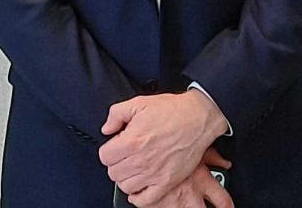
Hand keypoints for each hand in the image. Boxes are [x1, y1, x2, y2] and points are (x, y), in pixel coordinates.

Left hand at [99, 91, 227, 199]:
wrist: (196, 119)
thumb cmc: (170, 111)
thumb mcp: (137, 103)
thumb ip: (116, 115)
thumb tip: (106, 128)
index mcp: (131, 141)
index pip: (105, 157)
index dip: (108, 150)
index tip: (114, 146)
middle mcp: (141, 160)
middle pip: (113, 173)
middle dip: (115, 163)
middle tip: (123, 156)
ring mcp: (154, 174)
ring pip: (126, 187)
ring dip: (125, 178)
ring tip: (131, 168)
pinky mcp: (167, 182)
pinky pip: (146, 199)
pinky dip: (139, 196)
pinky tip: (139, 187)